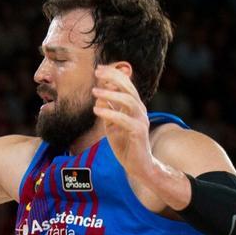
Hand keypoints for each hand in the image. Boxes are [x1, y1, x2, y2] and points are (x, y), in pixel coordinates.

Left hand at [91, 65, 156, 182]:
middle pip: (129, 88)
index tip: (99, 68)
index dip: (114, 75)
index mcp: (134, 107)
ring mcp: (141, 120)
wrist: (138, 166)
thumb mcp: (112, 125)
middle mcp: (140, 110)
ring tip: (95, 92)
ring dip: (110, 94)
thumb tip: (99, 95)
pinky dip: (109, 113)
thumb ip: (108, 110)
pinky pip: (123, 119)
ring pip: (128, 101)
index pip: (126, 85)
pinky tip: (96, 110)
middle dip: (113, 77)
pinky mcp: (138, 132)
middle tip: (97, 72)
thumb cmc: (125, 145)